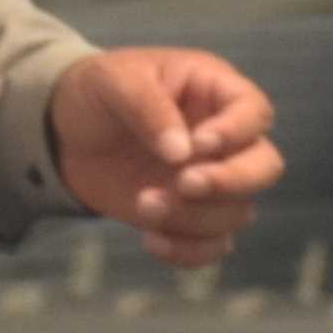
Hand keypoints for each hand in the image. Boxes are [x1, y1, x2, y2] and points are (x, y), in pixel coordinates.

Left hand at [53, 47, 281, 268]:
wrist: (67, 133)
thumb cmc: (98, 92)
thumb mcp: (115, 80)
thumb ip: (149, 109)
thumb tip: (181, 153)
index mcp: (215, 91)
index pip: (255, 113)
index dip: (236, 133)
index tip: (196, 144)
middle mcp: (224, 140)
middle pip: (265, 167)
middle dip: (230, 182)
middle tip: (183, 184)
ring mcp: (212, 181)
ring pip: (238, 212)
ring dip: (193, 217)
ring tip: (143, 203)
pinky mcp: (191, 217)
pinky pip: (214, 246)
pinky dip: (188, 252)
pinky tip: (150, 239)